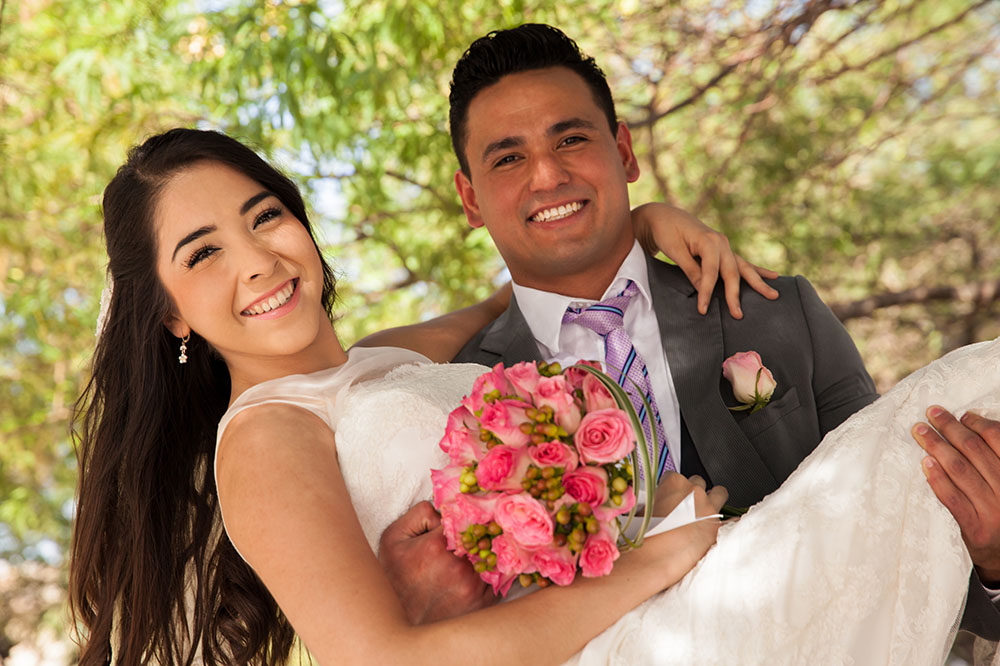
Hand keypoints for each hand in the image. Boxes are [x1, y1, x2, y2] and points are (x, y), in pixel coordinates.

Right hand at [378, 501, 496, 623]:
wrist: (399, 626)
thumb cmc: (395, 578)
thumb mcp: (394, 538)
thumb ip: (420, 513)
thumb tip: (446, 506)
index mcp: (437, 545)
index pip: (464, 514)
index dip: (462, 516)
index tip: (460, 521)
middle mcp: (459, 565)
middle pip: (481, 533)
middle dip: (477, 532)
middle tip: (468, 536)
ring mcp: (474, 586)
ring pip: (492, 554)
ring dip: (486, 551)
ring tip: (470, 555)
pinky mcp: (484, 602)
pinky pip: (497, 576)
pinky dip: (491, 571)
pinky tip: (476, 572)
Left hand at [631, 202, 778, 318]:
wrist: (665, 216)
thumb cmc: (666, 232)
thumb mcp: (674, 250)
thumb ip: (690, 269)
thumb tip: (701, 288)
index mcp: (709, 240)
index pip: (711, 272)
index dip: (706, 292)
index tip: (702, 309)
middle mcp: (721, 242)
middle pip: (732, 272)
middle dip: (735, 294)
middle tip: (738, 315)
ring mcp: (724, 245)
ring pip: (743, 267)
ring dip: (758, 282)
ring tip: (773, 295)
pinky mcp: (723, 249)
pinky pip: (741, 262)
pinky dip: (756, 270)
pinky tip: (772, 276)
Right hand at [643, 474, 724, 585]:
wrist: (657, 556)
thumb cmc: (648, 534)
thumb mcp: (643, 510)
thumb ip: (654, 502)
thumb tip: (656, 505)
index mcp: (673, 482)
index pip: (674, 476)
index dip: (672, 488)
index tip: (670, 498)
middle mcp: (693, 491)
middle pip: (698, 482)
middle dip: (693, 493)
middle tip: (685, 507)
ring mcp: (708, 507)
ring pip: (719, 492)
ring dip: (714, 498)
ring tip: (705, 512)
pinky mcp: (717, 525)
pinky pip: (731, 519)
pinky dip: (728, 521)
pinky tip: (721, 526)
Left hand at [912, 407, 999, 583]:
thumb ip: (995, 459)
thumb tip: (973, 423)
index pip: (998, 439)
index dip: (977, 424)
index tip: (961, 415)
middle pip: (975, 451)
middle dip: (950, 428)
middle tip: (931, 414)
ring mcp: (993, 511)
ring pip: (960, 470)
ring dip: (936, 446)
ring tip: (920, 432)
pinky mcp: (975, 528)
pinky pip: (952, 498)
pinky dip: (937, 478)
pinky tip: (924, 462)